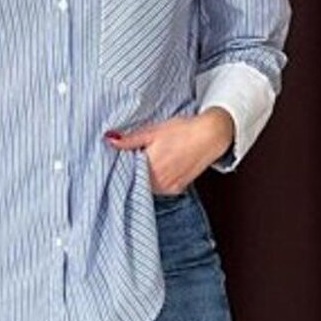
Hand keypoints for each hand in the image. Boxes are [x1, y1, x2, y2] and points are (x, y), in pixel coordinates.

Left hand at [103, 106, 232, 192]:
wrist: (210, 135)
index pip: (125, 171)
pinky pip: (160, 188)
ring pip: (147, 185)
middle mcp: (158, 183)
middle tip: (139, 153)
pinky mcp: (177, 189)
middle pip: (136, 180)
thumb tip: (109, 140)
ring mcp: (168, 188)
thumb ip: (129, 140)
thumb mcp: (152, 131)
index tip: (123, 155)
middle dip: (134, 169)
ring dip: (146, 175)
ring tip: (154, 158)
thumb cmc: (182, 130)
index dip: (123, 163)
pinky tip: (163, 165)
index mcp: (148, 168)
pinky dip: (158, 179)